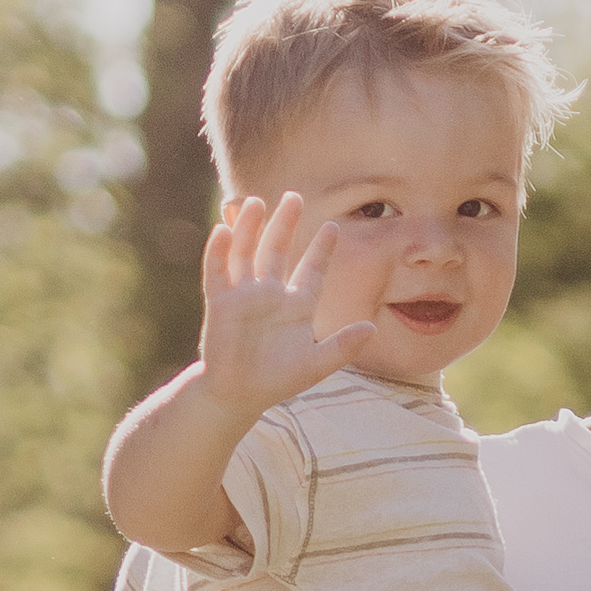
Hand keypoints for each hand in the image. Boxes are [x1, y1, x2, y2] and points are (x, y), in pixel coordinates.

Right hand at [194, 192, 387, 422]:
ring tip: (256, 202)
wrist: (239, 394)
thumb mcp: (316, 364)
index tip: (334, 226)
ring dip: (250, 228)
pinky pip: (218, 272)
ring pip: (247, 253)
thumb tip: (372, 328)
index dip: (322, 249)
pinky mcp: (220, 303)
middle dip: (285, 224)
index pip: (312, 270)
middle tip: (294, 196)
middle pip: (278, 251)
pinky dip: (219, 252)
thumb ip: (343, 346)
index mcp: (296, 306)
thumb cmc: (278, 380)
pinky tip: (223, 230)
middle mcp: (270, 294)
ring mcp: (244, 296)